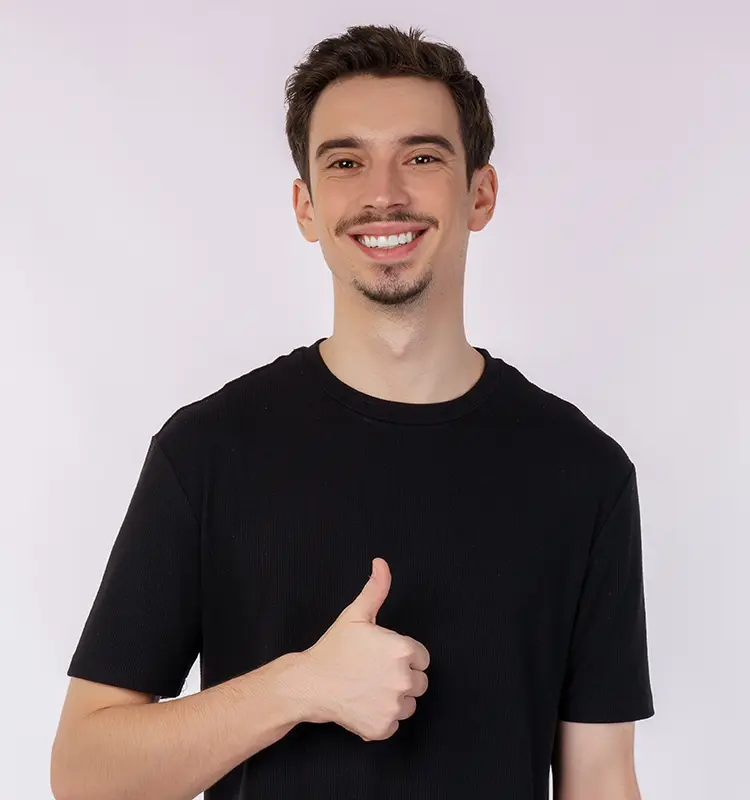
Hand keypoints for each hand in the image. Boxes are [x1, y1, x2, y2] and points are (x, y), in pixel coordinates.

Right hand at [298, 557, 429, 740]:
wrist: (310, 684)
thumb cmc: (333, 649)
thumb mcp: (356, 614)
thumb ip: (375, 588)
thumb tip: (381, 563)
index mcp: (402, 650)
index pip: (422, 657)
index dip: (404, 656)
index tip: (383, 657)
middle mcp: (403, 679)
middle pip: (420, 682)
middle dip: (402, 677)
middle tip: (374, 672)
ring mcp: (394, 706)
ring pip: (409, 704)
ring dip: (395, 699)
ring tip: (369, 688)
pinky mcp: (384, 728)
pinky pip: (395, 723)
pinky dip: (383, 718)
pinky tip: (365, 704)